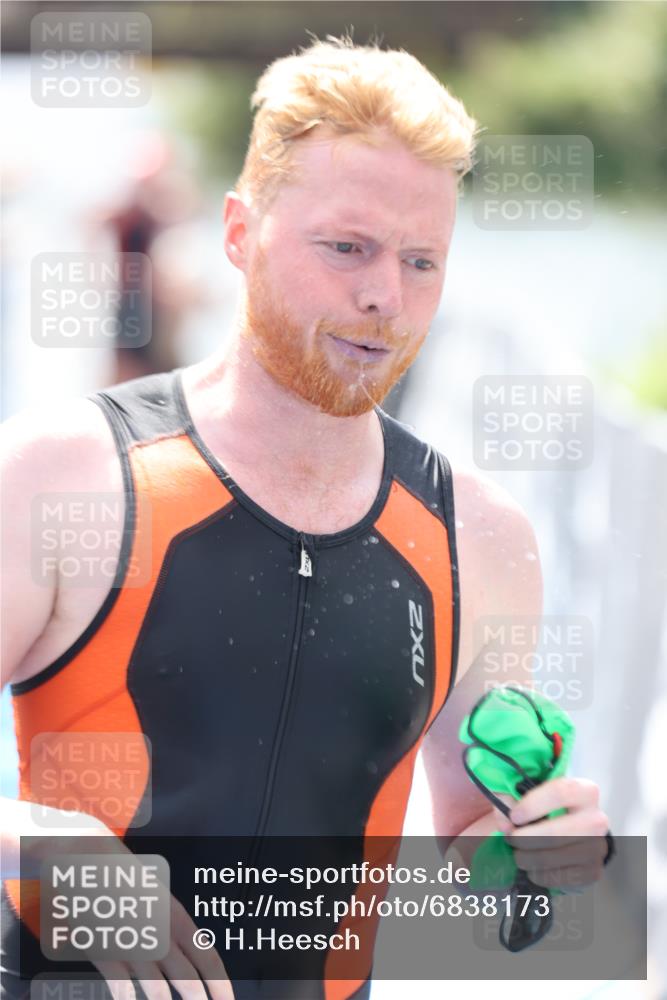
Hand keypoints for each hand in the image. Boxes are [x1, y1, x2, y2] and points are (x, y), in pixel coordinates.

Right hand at [23, 822, 234, 999]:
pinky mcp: (102, 945)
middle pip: (186, 975)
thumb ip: (170, 928)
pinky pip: (119, 982)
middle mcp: (157, 928)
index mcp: (174, 914)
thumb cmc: (125, 879)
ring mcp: (130, 938)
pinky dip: (127, 995)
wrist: (87, 855)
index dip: (219, 981)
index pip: (206, 953)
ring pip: (156, 985)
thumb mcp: (155, 898)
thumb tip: (193, 954)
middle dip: (198, 997)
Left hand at [493, 777, 609, 891]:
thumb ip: (509, 797)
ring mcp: (597, 847)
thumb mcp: (528, 792)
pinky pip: (561, 878)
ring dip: (529, 858)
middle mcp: (596, 818)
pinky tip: (533, 868)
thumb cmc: (547, 808)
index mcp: (583, 791)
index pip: (560, 792)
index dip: (533, 805)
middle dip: (527, 838)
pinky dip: (540, 875)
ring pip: (557, 858)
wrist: (573, 832)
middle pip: (558, 832)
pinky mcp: (593, 871)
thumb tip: (505, 822)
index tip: (514, 815)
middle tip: (511, 838)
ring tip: (518, 854)